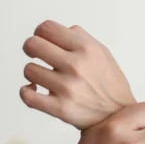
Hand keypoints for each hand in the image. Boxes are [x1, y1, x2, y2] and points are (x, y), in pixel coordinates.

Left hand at [21, 20, 135, 129]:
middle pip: (33, 45)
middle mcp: (77, 66)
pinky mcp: (60, 108)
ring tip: (43, 76)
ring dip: (33, 72)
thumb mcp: (102, 53)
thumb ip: (79, 38)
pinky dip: (26, 91)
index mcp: (87, 48)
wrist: (118, 115)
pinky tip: (34, 90)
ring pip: (29, 70)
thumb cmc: (109, 83)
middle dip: (31, 49)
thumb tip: (55, 32)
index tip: (41, 40)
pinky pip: (27, 95)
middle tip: (35, 55)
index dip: (39, 32)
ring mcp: (68, 88)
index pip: (47, 28)